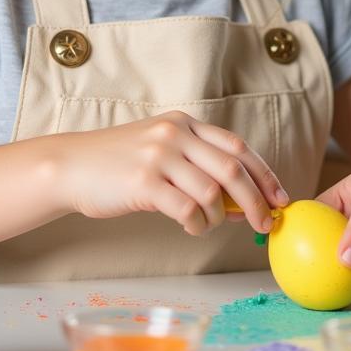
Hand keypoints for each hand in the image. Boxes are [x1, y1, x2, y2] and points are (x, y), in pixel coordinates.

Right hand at [59, 111, 289, 235]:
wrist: (70, 166)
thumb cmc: (117, 164)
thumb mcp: (160, 148)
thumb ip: (196, 165)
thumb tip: (241, 201)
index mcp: (184, 123)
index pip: (238, 147)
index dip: (264, 174)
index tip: (280, 198)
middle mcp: (175, 134)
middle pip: (232, 169)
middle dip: (256, 200)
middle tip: (265, 224)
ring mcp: (158, 156)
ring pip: (212, 192)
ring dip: (219, 217)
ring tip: (207, 224)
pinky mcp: (143, 181)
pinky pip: (187, 209)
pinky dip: (197, 224)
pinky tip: (191, 227)